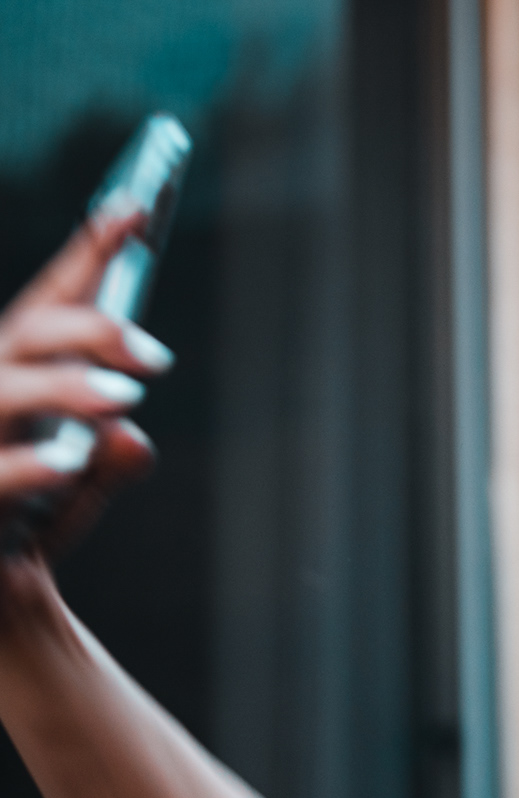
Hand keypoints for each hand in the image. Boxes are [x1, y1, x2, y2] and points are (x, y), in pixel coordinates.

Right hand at [0, 208, 164, 560]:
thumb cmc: (23, 524)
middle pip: (26, 334)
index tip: (134, 206)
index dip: (90, 251)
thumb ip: (111, 463)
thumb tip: (131, 440)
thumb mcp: (81, 489)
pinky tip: (68, 462)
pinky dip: (25, 466)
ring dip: (63, 388)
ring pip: (1, 392)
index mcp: (16, 375)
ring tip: (125, 400)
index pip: (52, 302)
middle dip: (89, 329)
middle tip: (156, 355)